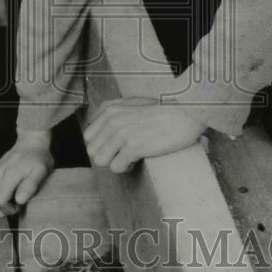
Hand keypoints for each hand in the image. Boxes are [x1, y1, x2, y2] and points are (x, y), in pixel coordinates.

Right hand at [0, 130, 53, 216]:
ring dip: (5, 200)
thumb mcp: (41, 171)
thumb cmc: (38, 158)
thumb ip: (30, 186)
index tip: (21, 204)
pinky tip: (12, 188)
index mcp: (8, 175)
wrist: (30, 142)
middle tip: (21, 197)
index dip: (10, 209)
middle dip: (8, 206)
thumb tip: (19, 200)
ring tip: (18, 191)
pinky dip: (2, 193)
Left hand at [83, 97, 206, 172]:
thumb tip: (98, 127)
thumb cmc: (161, 109)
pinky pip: (116, 167)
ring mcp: (122, 133)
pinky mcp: (134, 147)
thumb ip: (112, 112)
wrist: (184, 113)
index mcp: (109, 109)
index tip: (116, 145)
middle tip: (123, 153)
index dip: (102, 144)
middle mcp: (112, 120)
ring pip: (100, 160)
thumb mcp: (131, 102)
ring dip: (114, 163)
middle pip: (92, 151)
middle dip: (107, 155)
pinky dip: (126, 168)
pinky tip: (137, 161)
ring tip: (129, 158)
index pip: (88, 137)